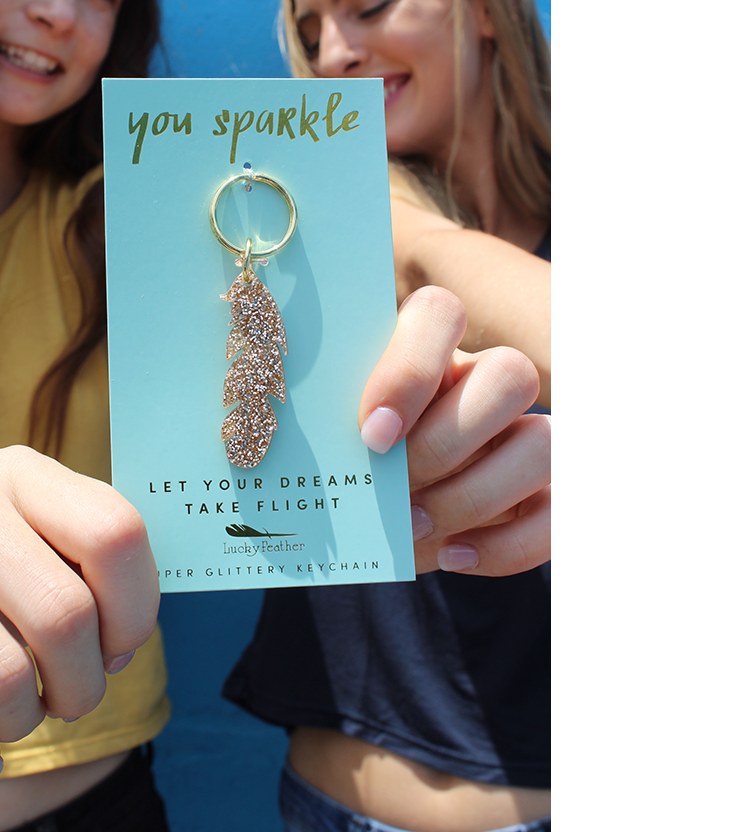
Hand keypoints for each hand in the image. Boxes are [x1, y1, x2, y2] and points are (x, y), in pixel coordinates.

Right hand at [0, 445, 158, 779]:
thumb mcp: (22, 527)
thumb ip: (82, 563)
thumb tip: (119, 644)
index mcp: (16, 470)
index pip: (115, 533)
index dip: (136, 610)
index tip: (116, 647)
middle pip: (64, 613)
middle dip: (83, 684)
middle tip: (69, 697)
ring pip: (0, 673)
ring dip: (24, 719)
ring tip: (17, 715)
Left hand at [358, 286, 549, 575]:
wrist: (373, 521)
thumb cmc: (348, 463)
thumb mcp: (334, 439)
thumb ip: (331, 428)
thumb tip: (311, 447)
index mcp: (425, 349)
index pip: (440, 314)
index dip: (411, 371)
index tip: (373, 434)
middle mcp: (482, 383)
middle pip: (510, 374)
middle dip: (448, 440)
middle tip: (396, 482)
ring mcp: (521, 437)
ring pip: (543, 441)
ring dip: (474, 495)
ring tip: (412, 526)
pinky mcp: (546, 496)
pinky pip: (558, 516)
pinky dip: (505, 545)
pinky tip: (451, 556)